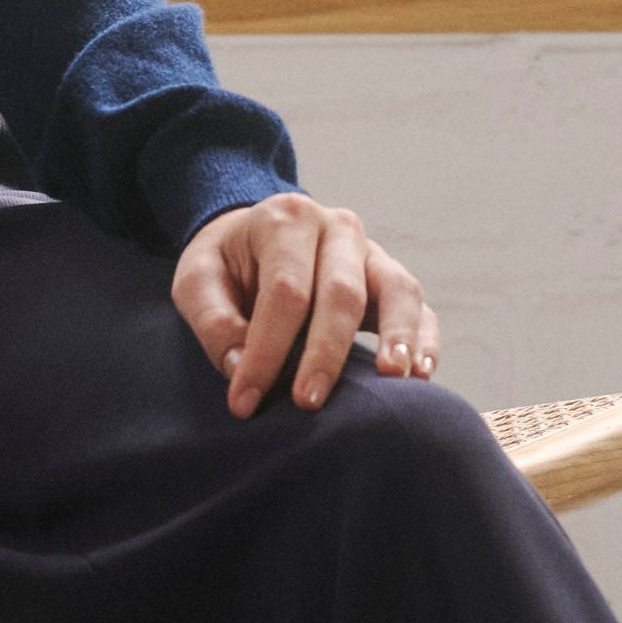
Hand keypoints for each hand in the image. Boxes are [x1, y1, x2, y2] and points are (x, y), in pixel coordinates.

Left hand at [172, 194, 438, 417]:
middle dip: (324, 354)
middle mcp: (336, 228)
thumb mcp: (197, 280)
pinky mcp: (392, 280)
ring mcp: (372, 252)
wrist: (253, 238)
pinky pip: (420, 307)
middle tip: (307, 403)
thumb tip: (241, 368)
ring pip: (396, 291)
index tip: (246, 401)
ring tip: (392, 378)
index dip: (266, 350)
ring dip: (397, 337)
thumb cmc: (226, 264)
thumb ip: (213, 320)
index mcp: (284, 219)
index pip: (283, 291)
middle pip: (340, 293)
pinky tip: (421, 375)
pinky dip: (425, 340)